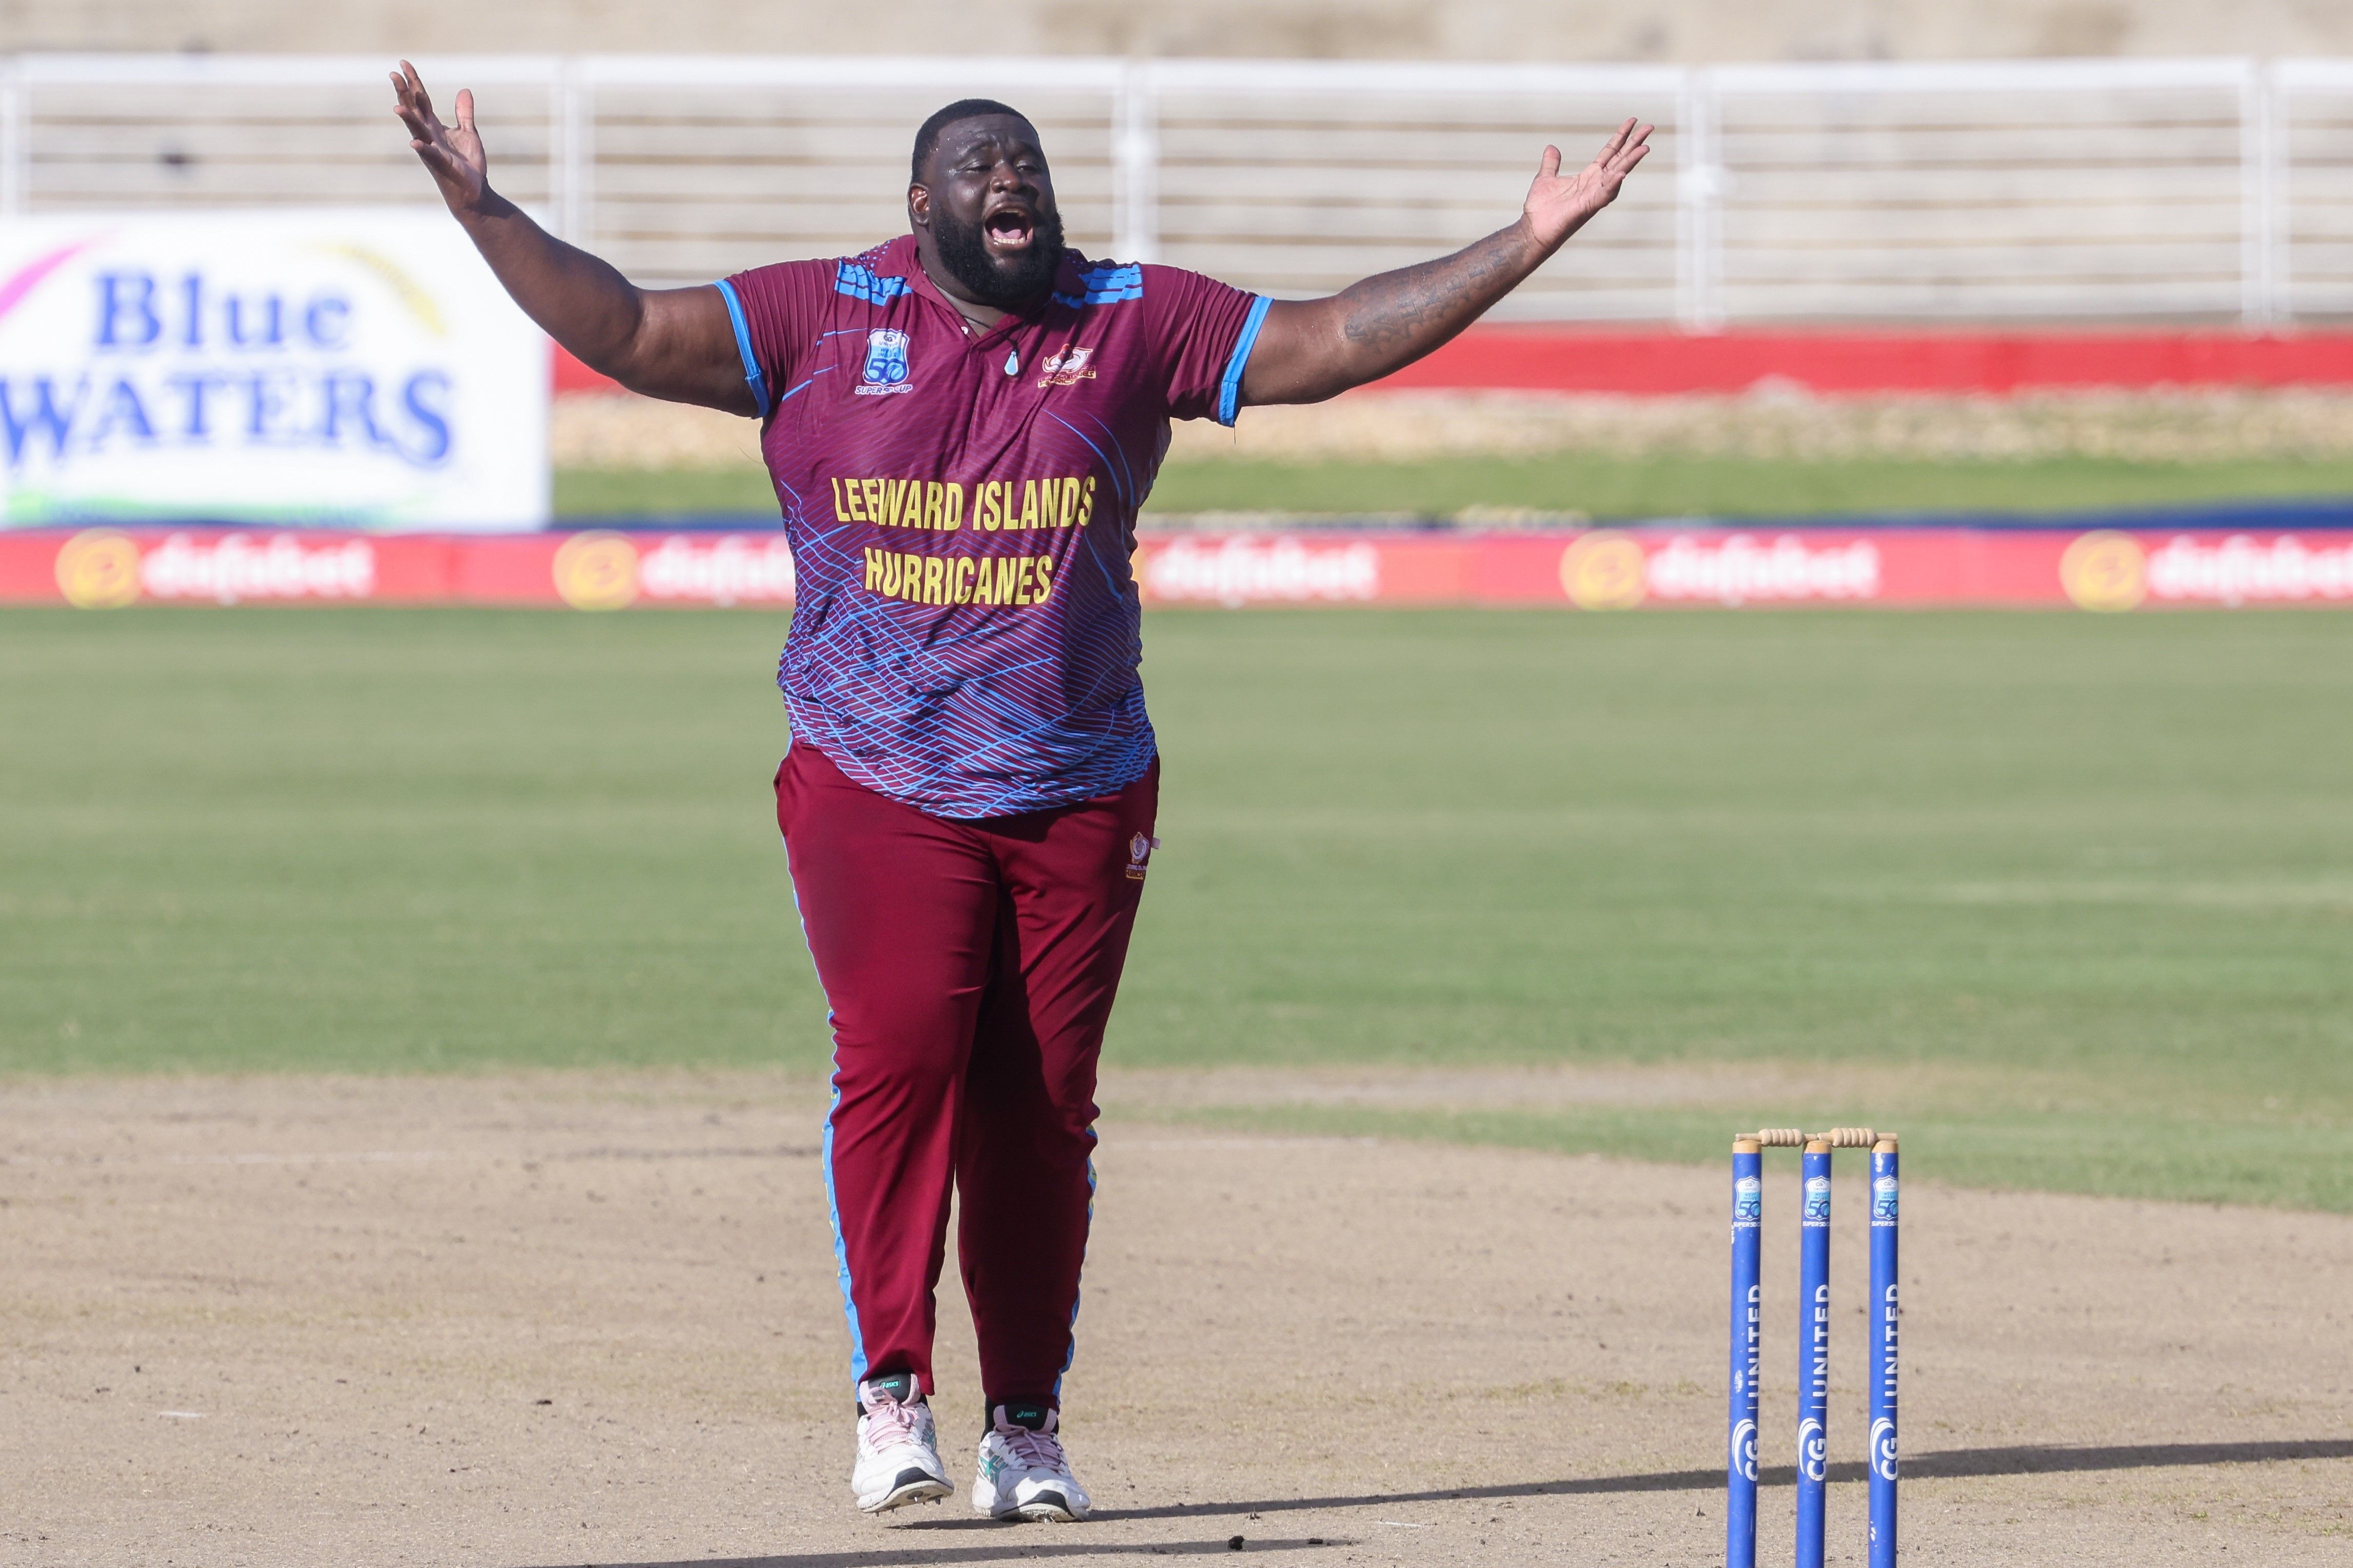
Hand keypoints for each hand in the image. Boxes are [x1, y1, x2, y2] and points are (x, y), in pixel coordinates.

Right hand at [392, 60, 490, 216]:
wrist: (474, 191)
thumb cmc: (468, 164)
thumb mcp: (468, 133)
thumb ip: (464, 113)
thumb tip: (464, 90)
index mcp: (434, 127)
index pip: (420, 100)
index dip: (413, 82)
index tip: (403, 63)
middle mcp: (428, 136)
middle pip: (413, 110)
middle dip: (404, 93)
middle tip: (393, 74)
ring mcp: (433, 150)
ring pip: (417, 131)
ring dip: (408, 119)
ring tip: (398, 106)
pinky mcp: (442, 165)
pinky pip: (431, 155)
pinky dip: (423, 149)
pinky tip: (414, 143)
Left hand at [1520, 118, 1652, 252]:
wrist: (1533, 230)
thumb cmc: (1540, 209)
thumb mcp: (1546, 178)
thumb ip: (1552, 163)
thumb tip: (1551, 148)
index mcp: (1589, 176)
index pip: (1610, 152)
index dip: (1621, 136)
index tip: (1633, 121)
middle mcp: (1595, 184)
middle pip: (1620, 159)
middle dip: (1635, 143)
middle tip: (1649, 127)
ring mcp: (1594, 195)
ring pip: (1618, 174)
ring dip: (1631, 162)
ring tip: (1644, 148)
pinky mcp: (1588, 207)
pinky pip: (1604, 194)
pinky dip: (1613, 184)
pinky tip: (1621, 173)